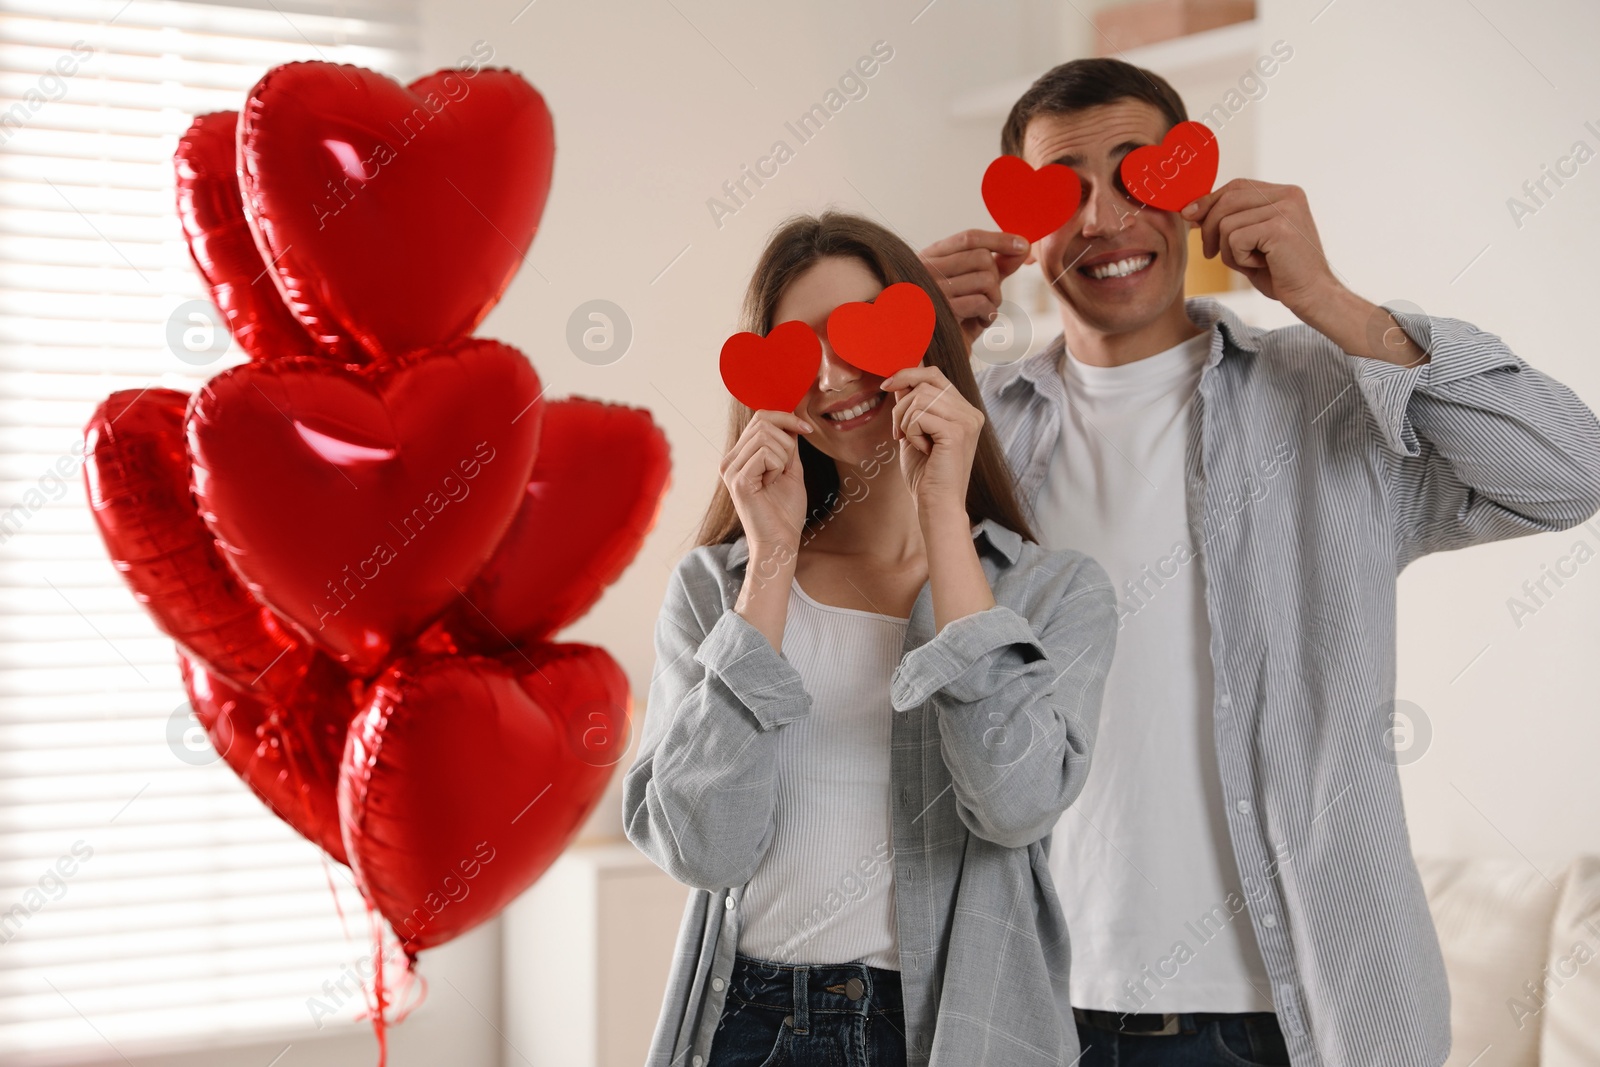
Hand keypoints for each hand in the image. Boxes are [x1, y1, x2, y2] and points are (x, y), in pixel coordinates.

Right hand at [719, 410, 812, 553]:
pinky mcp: (738, 480)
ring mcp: (731, 470)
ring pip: (765, 436)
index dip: (786, 417)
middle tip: (787, 466)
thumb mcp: (789, 469)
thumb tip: (791, 419)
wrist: (780, 542)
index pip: (760, 418)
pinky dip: (777, 467)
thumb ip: (787, 445)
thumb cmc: (785, 511)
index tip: (807, 429)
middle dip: (787, 440)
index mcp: (739, 456)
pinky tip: (771, 484)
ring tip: (776, 478)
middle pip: (763, 422)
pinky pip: (765, 454)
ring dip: (782, 456)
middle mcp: (729, 461)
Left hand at [881, 366, 983, 517]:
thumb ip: (911, 405)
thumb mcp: (914, 432)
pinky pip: (919, 416)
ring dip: (905, 422)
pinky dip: (912, 433)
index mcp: (964, 411)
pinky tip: (923, 450)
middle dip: (901, 405)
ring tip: (913, 443)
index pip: (934, 374)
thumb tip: (899, 380)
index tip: (886, 386)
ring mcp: (967, 421)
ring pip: (919, 398)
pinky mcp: (957, 432)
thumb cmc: (925, 475)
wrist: (936, 505)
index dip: (908, 374)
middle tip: (898, 433)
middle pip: (924, 383)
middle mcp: (970, 412)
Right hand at [919, 229, 1030, 344]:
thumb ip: (996, 265)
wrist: (930, 357)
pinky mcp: (941, 311)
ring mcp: (932, 290)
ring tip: (983, 312)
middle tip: (990, 298)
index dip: (1000, 239)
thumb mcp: (973, 287)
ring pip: (985, 279)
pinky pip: (981, 302)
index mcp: (930, 258)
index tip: (1023, 245)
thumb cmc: (953, 318)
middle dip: (996, 279)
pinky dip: (988, 315)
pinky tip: (979, 323)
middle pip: (982, 257)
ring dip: (994, 299)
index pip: (969, 238)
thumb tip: (1023, 247)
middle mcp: (926, 269)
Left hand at [1182, 178, 1338, 316]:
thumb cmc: (1281, 273)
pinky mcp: (1279, 227)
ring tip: (1250, 262)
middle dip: (1209, 228)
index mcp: (1284, 194)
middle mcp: (1288, 195)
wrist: (1312, 296)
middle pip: (1227, 199)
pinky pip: (1235, 239)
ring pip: (1227, 222)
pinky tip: (1261, 265)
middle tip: (1211, 254)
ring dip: (1228, 250)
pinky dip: (1239, 258)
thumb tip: (1192, 210)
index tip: (1189, 216)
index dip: (1209, 201)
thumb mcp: (1251, 241)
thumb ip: (1230, 222)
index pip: (1236, 186)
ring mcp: (1286, 209)